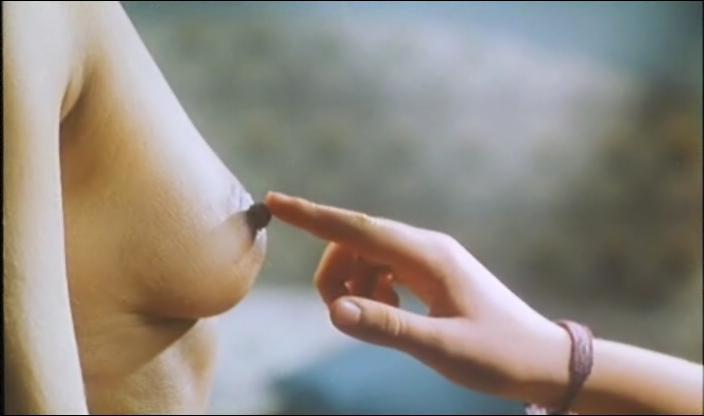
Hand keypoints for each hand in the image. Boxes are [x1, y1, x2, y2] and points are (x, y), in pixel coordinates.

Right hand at [265, 192, 570, 404]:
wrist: (543, 360)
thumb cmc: (500, 355)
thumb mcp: (443, 347)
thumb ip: (387, 328)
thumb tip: (333, 311)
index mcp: (428, 256)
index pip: (358, 228)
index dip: (314, 216)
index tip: (275, 200)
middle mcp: (425, 249)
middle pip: (355, 244)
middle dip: (335, 276)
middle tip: (345, 318)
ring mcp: (427, 260)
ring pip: (365, 259)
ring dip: (354, 289)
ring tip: (382, 323)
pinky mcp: (429, 275)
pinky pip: (381, 273)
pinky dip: (372, 294)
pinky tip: (395, 317)